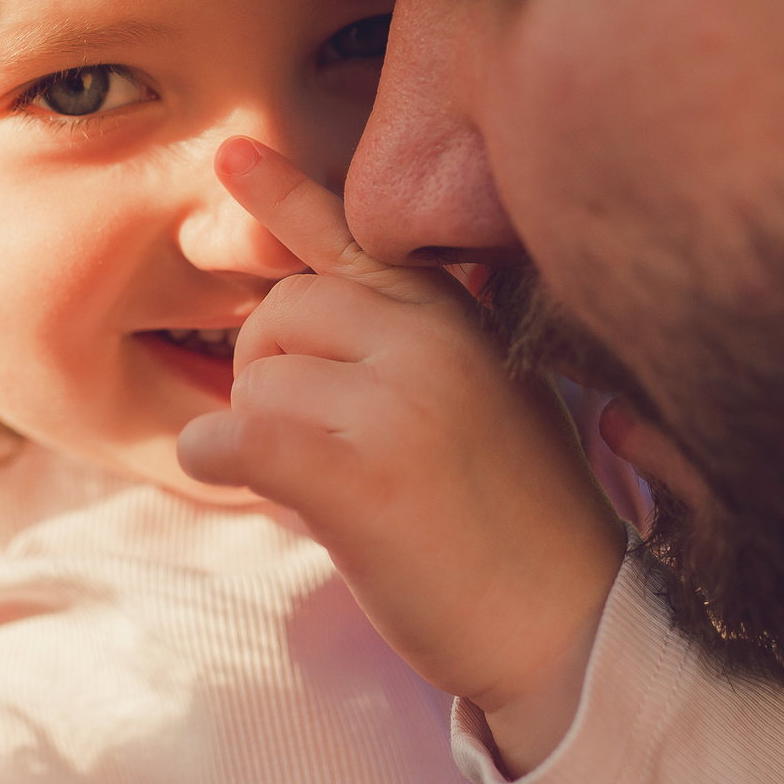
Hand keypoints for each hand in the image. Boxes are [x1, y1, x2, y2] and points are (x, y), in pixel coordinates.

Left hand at [177, 139, 626, 773]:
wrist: (568, 629)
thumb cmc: (515, 527)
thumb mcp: (481, 400)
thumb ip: (409, 347)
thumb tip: (299, 315)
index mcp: (458, 318)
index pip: (352, 238)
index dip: (284, 197)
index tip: (233, 154)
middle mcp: (431, 338)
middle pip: (278, 312)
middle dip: (272, 379)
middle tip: (324, 451)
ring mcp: (397, 398)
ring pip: (255, 380)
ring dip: (260, 438)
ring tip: (334, 491)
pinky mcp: (358, 470)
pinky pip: (233, 437)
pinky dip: (216, 461)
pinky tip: (251, 489)